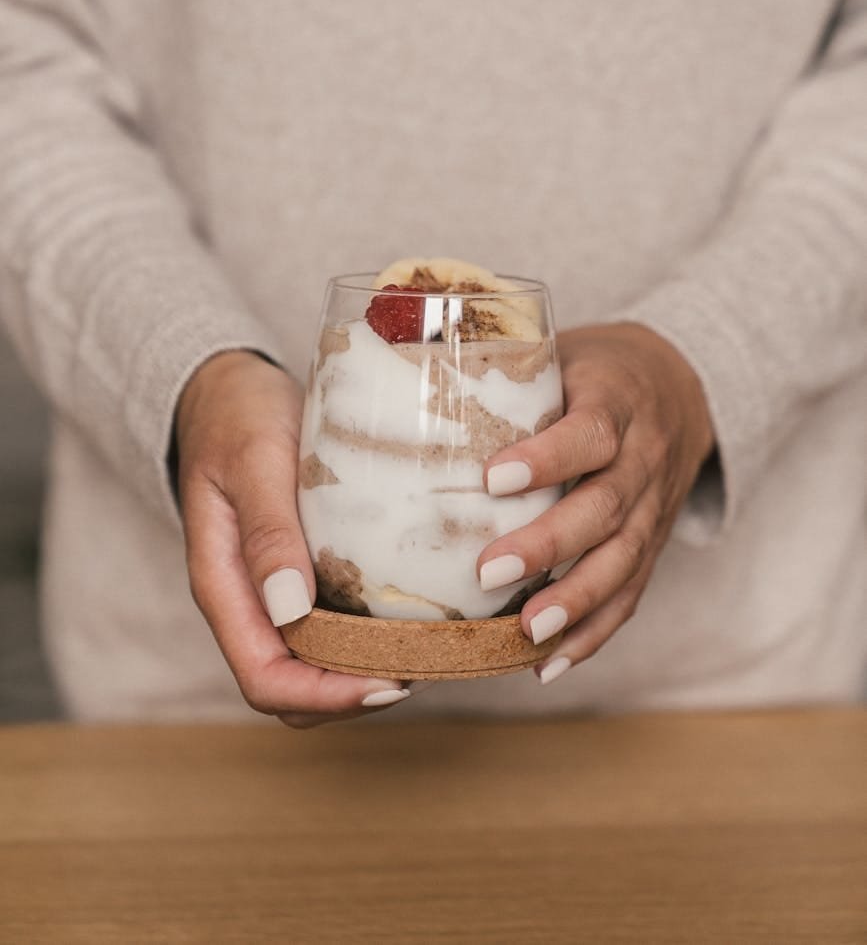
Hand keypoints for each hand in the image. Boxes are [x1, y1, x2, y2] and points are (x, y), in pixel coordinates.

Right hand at [176, 350, 409, 726]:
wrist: (228, 388)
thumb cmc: (238, 416)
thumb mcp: (254, 461)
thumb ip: (268, 530)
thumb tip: (291, 609)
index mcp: (223, 585)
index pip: (264, 679)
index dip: (325, 697)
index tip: (390, 682)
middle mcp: (249, 601)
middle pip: (294, 688)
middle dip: (355, 694)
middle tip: (427, 666)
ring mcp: (275, 590)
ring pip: (317, 663)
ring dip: (367, 669)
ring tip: (430, 647)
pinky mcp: (304, 571)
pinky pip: (334, 624)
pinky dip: (372, 633)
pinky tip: (418, 611)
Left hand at [477, 323, 714, 682]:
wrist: (684, 388)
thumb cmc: (596, 370)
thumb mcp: (562, 352)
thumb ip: (502, 371)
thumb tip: (402, 379)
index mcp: (617, 401)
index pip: (589, 433)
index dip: (547, 459)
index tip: (492, 479)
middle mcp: (644, 458)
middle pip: (605, 508)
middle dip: (549, 545)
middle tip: (489, 572)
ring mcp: (655, 507)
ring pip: (623, 560)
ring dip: (575, 602)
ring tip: (526, 633)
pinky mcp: (654, 545)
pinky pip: (632, 595)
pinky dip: (593, 633)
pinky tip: (549, 663)